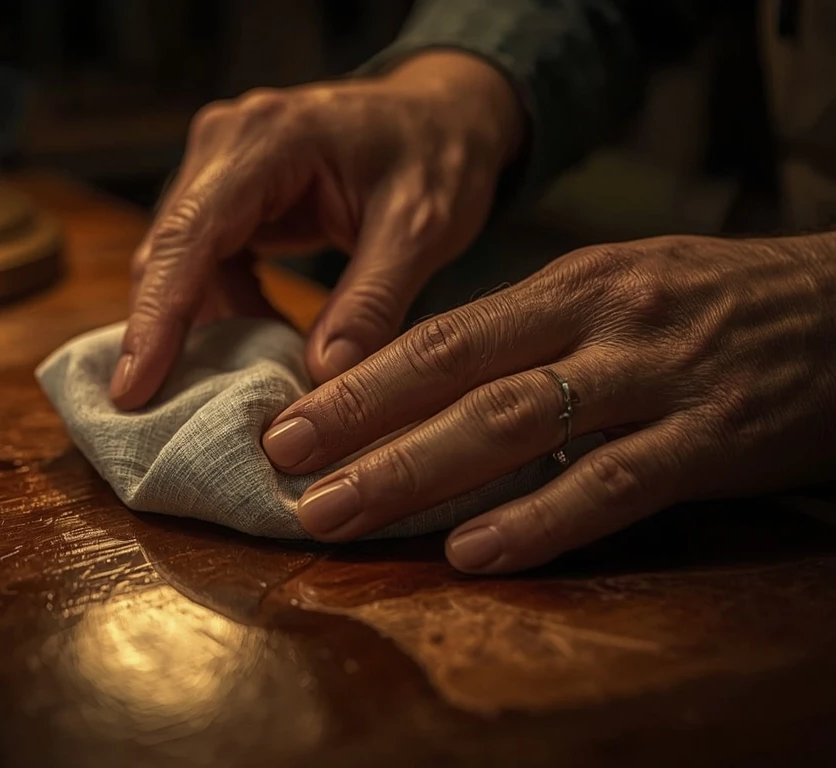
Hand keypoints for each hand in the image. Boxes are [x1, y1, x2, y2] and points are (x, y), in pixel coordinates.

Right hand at [111, 52, 525, 408]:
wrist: (441, 114)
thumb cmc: (437, 154)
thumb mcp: (421, 226)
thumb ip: (372, 299)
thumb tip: (324, 378)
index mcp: (267, 138)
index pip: (191, 234)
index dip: (159, 315)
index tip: (134, 388)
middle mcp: (226, 144)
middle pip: (169, 251)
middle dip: (164, 334)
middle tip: (161, 414)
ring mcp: (222, 167)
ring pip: (181, 264)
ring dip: (202, 328)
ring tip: (229, 391)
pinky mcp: (232, 195)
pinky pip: (208, 264)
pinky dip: (228, 311)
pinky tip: (260, 345)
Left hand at [262, 234, 835, 572]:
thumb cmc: (713, 303)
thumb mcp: (617, 291)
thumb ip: (529, 335)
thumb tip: (429, 385)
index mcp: (571, 284)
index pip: (444, 334)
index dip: (360, 379)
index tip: (289, 418)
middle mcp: (601, 322)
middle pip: (460, 374)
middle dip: (363, 423)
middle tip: (284, 466)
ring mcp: (656, 379)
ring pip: (517, 426)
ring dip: (419, 471)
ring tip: (341, 512)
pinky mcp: (712, 439)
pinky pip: (612, 485)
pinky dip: (539, 521)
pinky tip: (474, 550)